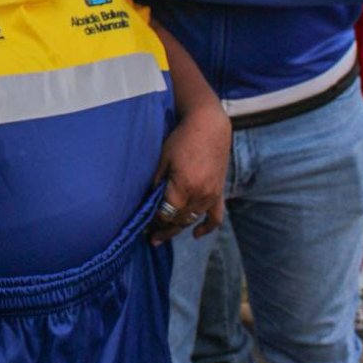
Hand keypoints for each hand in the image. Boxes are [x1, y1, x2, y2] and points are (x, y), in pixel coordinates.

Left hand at [150, 102, 230, 244]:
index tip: (143, 223)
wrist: (209, 126)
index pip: (165, 213)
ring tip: (161, 236)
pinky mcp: (219, 192)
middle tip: (149, 235)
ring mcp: (211, 195)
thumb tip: (148, 201)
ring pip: (192, 220)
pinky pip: (215, 217)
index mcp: (184, 186)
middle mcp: (200, 194)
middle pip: (178, 220)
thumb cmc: (182, 139)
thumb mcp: (163, 159)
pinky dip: (206, 228)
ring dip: (177, 228)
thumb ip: (157, 183)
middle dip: (162, 227)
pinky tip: (195, 235)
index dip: (153, 220)